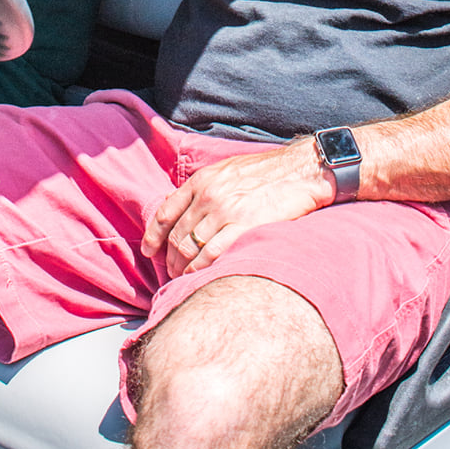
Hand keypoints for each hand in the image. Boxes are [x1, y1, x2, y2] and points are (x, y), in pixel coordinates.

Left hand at [143, 138, 334, 275]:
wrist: (301, 171)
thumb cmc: (266, 172)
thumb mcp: (227, 170)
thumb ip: (203, 187)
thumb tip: (180, 205)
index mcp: (202, 180)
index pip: (166, 211)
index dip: (153, 235)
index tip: (149, 251)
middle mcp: (209, 195)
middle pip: (177, 235)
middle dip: (169, 258)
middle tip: (170, 272)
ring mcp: (226, 211)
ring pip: (190, 247)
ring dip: (182, 267)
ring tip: (182, 278)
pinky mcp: (245, 226)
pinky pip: (212, 253)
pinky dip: (200, 269)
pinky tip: (198, 276)